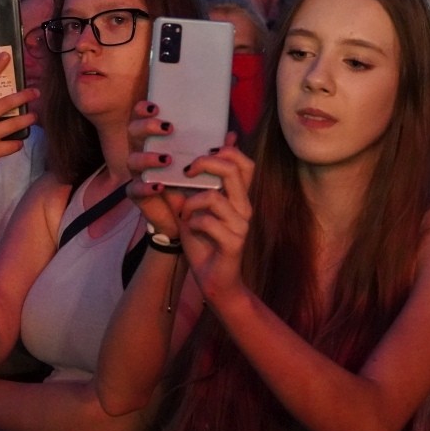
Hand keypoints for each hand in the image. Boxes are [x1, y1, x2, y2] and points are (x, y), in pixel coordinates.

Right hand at [125, 101, 237, 237]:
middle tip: (168, 128)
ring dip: (147, 157)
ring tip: (167, 159)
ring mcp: (139, 174)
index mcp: (159, 142)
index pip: (144, 119)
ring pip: (132, 160)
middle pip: (133, 133)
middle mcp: (145, 154)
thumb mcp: (213, 170)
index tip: (156, 106)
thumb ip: (220, 153)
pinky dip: (145, 187)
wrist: (192, 222)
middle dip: (146, 127)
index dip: (143, 109)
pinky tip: (158, 186)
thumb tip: (231, 135)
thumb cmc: (199, 189)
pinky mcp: (139, 195)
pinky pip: (135, 189)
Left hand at [174, 146, 254, 307]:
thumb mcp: (192, 209)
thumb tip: (185, 159)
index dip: (226, 151)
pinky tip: (190, 230)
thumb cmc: (202, 242)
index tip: (201, 153)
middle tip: (187, 172)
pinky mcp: (234, 242)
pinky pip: (208, 222)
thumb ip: (192, 186)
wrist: (212, 279)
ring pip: (214, 197)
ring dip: (191, 203)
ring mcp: (241, 225)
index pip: (244, 163)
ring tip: (185, 214)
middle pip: (233, 171)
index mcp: (237, 197)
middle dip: (206, 163)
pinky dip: (192, 224)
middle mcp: (244, 207)